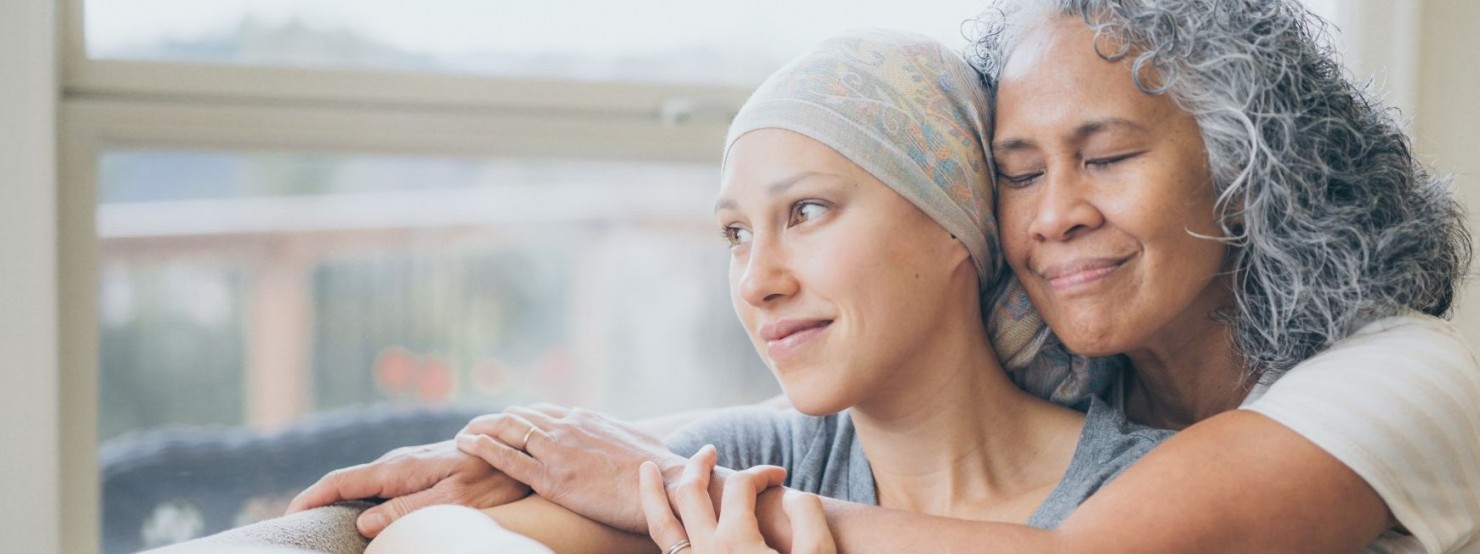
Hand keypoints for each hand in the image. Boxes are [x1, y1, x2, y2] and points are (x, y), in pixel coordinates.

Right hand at [287, 438, 531, 536]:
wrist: (518, 448)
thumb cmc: (492, 477)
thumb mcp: (454, 500)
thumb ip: (408, 509)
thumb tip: (363, 522)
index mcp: (401, 468)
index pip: (342, 482)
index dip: (312, 498)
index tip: (288, 516)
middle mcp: (399, 462)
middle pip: (346, 483)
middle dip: (317, 501)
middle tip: (294, 526)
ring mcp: (409, 464)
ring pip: (363, 484)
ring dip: (338, 500)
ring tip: (317, 522)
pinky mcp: (421, 469)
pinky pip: (381, 485)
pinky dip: (361, 498)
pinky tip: (359, 512)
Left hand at [455, 404, 688, 533]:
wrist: (667, 484)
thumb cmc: (657, 469)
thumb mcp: (633, 441)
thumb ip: (613, 436)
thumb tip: (614, 436)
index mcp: (586, 419)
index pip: (542, 411)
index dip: (519, 417)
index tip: (504, 423)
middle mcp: (568, 427)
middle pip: (519, 416)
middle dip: (493, 421)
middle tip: (473, 427)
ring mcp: (558, 451)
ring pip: (508, 430)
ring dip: (480, 428)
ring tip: (461, 434)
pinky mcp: (553, 477)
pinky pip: (508, 458)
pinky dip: (483, 447)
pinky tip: (466, 443)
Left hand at [639, 446, 835, 553]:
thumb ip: (809, 518)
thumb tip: (791, 493)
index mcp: (736, 542)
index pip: (741, 486)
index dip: (762, 472)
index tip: (780, 476)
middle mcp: (706, 553)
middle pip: (690, 492)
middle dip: (698, 466)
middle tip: (708, 451)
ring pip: (661, 524)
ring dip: (652, 492)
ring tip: (644, 470)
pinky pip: (664, 551)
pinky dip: (657, 528)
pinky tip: (660, 520)